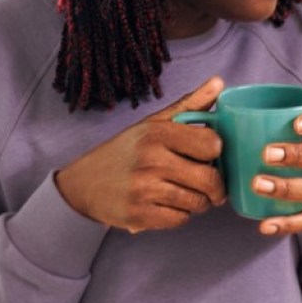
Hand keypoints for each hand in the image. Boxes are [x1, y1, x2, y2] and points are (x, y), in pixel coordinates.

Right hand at [55, 77, 226, 232]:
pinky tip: (170, 205)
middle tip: (212, 186)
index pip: (212, 144)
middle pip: (210, 179)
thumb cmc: (127, 151)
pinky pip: (181, 220)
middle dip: (217, 186)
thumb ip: (190, 105)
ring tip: (189, 193)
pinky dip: (181, 215)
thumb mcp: (154, 123)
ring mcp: (144, 190)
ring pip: (198, 202)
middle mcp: (151, 160)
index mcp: (158, 133)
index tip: (210, 156)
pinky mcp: (139, 215)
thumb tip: (219, 82)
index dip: (216, 152)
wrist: (82, 184)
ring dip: (200, 202)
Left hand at [252, 107, 301, 235]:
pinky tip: (264, 225)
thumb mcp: (298, 137)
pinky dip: (286, 223)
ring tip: (258, 184)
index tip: (296, 123)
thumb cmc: (300, 155)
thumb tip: (216, 114)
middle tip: (266, 154)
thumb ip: (270, 124)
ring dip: (287, 187)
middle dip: (298, 154)